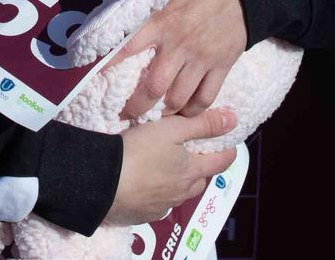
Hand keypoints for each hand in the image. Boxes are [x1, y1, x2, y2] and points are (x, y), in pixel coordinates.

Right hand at [104, 107, 237, 225]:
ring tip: (161, 165)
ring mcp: (162, 206)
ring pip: (179, 192)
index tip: (223, 139)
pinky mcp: (142, 214)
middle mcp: (181, 193)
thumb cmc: (138, 151)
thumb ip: (202, 124)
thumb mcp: (171, 129)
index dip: (227, 149)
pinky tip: (142, 182)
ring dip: (176, 180)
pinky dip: (156, 192)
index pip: (222, 162)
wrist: (101, 182)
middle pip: (200, 179)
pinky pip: (157, 203)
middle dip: (199, 166)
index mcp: (191, 171)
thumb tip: (233, 121)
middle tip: (187, 150)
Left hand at [115, 0, 245, 119]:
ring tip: (155, 115)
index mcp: (159, 22)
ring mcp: (201, 57)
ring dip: (164, 111)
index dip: (107, 65)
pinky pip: (205, 98)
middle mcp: (178, 43)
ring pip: (178, 98)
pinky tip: (184, 110)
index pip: (126, 48)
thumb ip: (142, 2)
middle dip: (136, 107)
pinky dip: (193, 110)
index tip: (90, 77)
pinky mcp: (221, 65)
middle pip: (153, 88)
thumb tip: (110, 1)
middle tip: (126, 113)